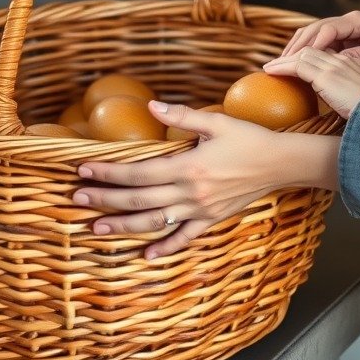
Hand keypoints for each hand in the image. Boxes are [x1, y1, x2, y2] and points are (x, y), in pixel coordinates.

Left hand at [74, 101, 339, 258]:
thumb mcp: (217, 121)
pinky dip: (164, 247)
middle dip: (106, 199)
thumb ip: (182, 115)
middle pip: (138, 199)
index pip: (138, 172)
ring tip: (96, 228)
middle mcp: (190, 192)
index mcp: (188, 166)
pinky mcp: (211, 219)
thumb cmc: (250, 138)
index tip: (85, 170)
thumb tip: (152, 106)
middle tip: (78, 199)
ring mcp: (200, 210)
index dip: (109, 172)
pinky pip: (184, 238)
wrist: (282, 163)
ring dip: (123, 226)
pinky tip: (146, 254)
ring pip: (154, 222)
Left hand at [263, 46, 359, 118]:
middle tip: (278, 65)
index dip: (311, 60)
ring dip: (284, 60)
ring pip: (303, 55)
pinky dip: (282, 67)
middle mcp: (345, 61)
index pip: (328, 56)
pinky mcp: (326, 75)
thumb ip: (356, 100)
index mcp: (357, 65)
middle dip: (294, 56)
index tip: (300, 68)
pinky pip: (297, 65)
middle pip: (313, 51)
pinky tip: (271, 72)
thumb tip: (346, 113)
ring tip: (270, 68)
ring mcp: (335, 66)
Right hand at [278, 10, 359, 77]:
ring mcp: (343, 31)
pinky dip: (305, 53)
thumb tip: (341, 59)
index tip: (300, 57)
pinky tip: (295, 64)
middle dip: (297, 44)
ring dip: (297, 48)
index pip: (327, 28)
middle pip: (314, 29)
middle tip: (281, 60)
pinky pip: (318, 45)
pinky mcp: (342, 41)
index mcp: (356, 21)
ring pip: (312, 35)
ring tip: (282, 62)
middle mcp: (346, 22)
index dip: (312, 42)